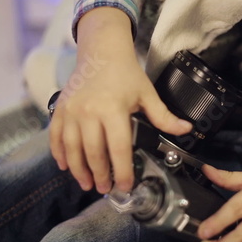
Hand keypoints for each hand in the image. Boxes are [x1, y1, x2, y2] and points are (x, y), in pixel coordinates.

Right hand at [49, 7, 191, 193]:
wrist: (101, 52)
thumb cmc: (125, 73)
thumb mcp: (147, 93)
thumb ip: (164, 116)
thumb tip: (186, 129)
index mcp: (113, 109)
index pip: (118, 149)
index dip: (122, 171)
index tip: (126, 186)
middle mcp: (89, 112)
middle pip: (94, 153)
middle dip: (100, 175)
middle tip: (105, 189)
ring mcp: (71, 111)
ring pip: (72, 149)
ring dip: (79, 170)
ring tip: (87, 184)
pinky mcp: (60, 109)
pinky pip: (55, 137)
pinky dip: (59, 154)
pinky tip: (65, 166)